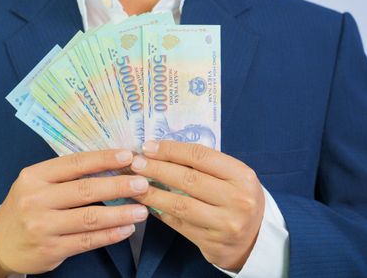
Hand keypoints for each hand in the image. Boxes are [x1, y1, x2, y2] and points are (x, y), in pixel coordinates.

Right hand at [0, 150, 149, 276]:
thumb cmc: (25, 206)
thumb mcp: (35, 183)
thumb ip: (65, 175)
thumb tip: (109, 164)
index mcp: (35, 176)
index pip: (75, 163)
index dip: (103, 159)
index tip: (128, 155)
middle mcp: (37, 199)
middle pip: (85, 190)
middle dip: (118, 185)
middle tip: (142, 183)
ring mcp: (43, 226)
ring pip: (89, 217)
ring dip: (120, 213)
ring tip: (142, 210)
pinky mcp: (51, 249)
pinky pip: (86, 240)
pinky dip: (109, 235)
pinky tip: (126, 229)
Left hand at [131, 140, 264, 270]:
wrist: (255, 239)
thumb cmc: (237, 198)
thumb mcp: (233, 176)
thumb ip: (204, 164)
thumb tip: (160, 150)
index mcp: (242, 176)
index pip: (200, 156)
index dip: (170, 150)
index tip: (148, 147)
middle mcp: (237, 199)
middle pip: (187, 179)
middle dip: (156, 169)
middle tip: (135, 164)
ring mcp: (225, 224)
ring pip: (180, 204)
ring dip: (152, 193)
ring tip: (134, 185)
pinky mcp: (212, 243)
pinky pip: (178, 224)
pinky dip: (160, 212)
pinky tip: (147, 203)